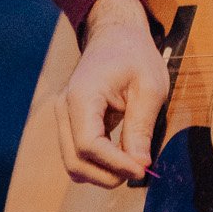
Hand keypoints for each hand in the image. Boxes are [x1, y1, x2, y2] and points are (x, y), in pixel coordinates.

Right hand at [56, 0, 169, 186]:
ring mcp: (62, 117)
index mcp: (82, 96)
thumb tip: (140, 164)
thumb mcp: (149, 87)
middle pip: (75, 161)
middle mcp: (64, 109)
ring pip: (73, 163)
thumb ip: (142, 127)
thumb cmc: (135, 56)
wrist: (115, 36)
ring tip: (131, 165)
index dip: (115, 164)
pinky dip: (97, 164)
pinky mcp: (69, 123)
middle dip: (107, 175)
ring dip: (101, 173)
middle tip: (139, 171)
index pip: (89, 145)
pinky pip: (77, 154)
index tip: (142, 170)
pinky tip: (121, 156)